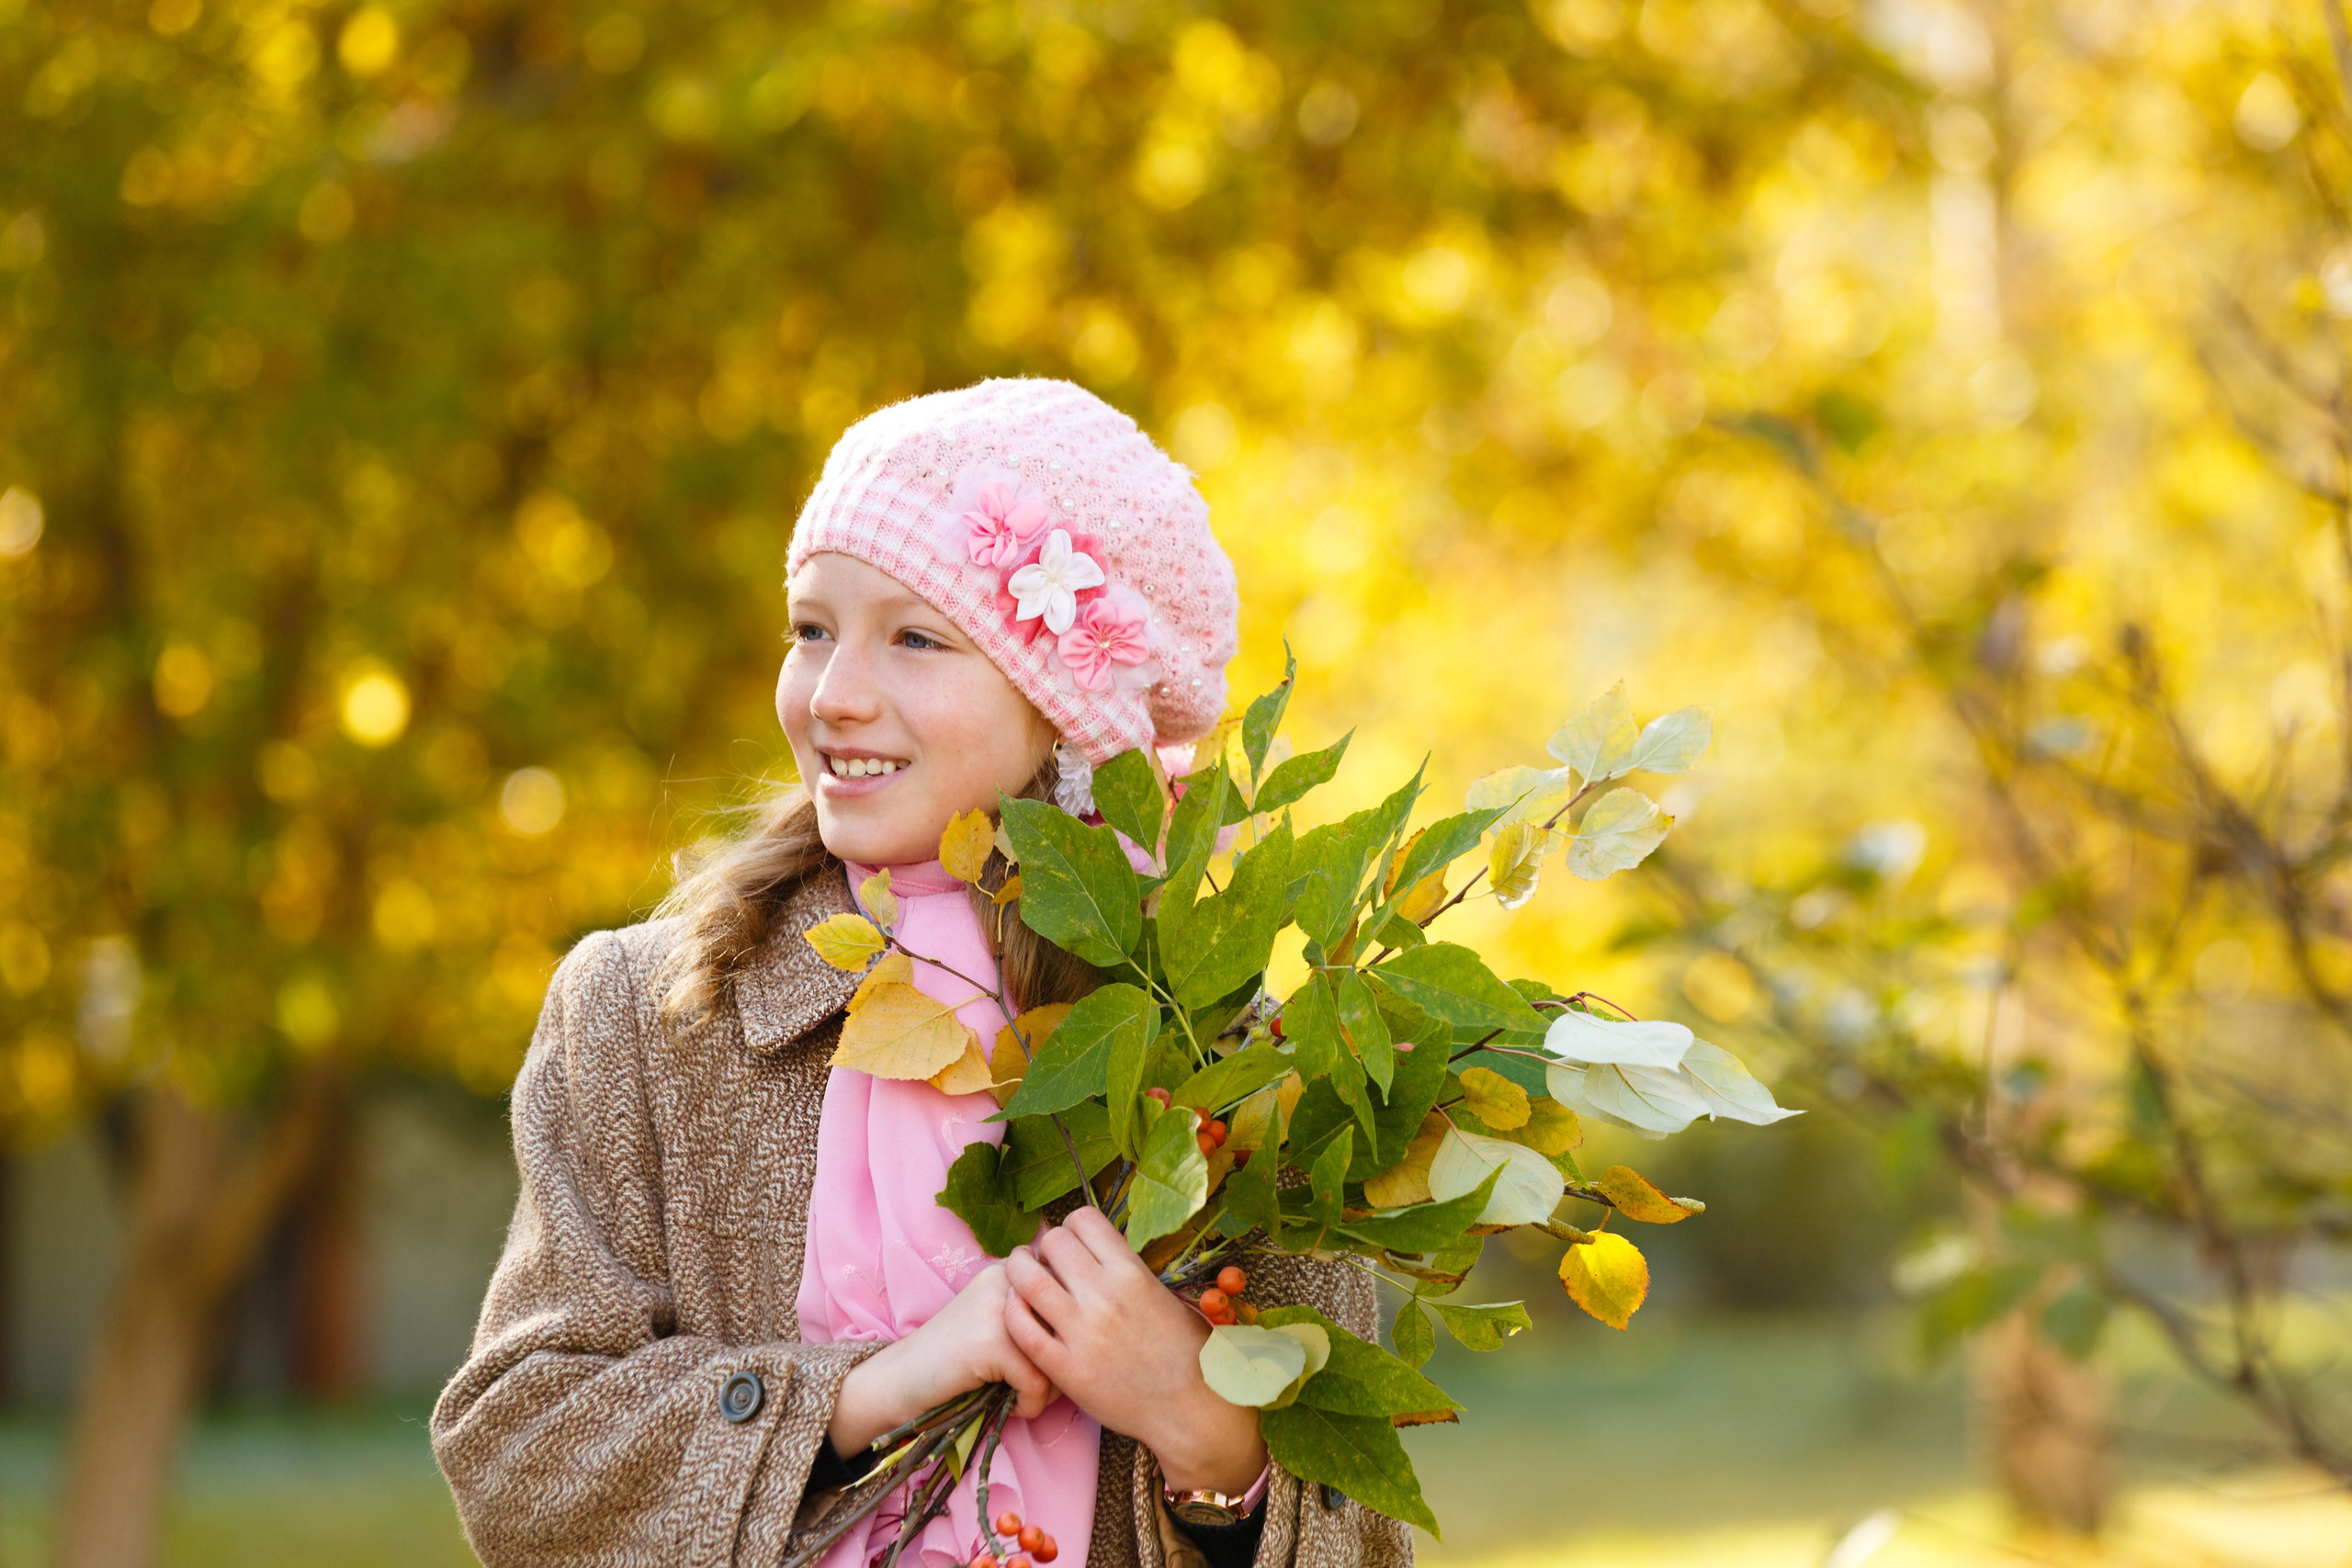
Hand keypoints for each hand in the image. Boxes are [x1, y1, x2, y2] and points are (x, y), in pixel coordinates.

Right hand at [828, 1263, 1057, 1454]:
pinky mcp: (990, 1342)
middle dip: (1064, 1361)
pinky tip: (1012, 1408)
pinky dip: (1030, 1405)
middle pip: (1068, 1323)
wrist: (898, 1380)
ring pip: (1059, 1354)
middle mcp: (1007, 1278)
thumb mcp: (997, 1326)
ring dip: (1050, 1388)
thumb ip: (1035, 1317)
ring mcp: (998, 1308)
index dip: (1064, 1334)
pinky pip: (1037, 1382)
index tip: (1046, 1359)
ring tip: (1027, 1397)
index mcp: (1010, 1269)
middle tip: (1041, 1384)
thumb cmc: (953, 1361)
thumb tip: (1088, 1333)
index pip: (1069, 1295)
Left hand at [1003, 1208, 1266, 1494]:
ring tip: (1022, 1279)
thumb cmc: (1187, 1354)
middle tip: (1047, 1264)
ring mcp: (1082, 1332)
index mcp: (1133, 1273)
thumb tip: (1099, 1257)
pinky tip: (1020, 1313)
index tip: (1072, 1245)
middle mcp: (1105, 1295)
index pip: (1084, 1219)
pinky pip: (1021, 1328)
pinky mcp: (1065, 1368)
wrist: (1190, 1410)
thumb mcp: (1166, 1298)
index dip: (1072, 1227)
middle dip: (1046, 1247)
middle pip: (1053, 1241)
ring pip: (1027, 1278)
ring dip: (1019, 1271)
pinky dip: (1013, 1312)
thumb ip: (1131, 1274)